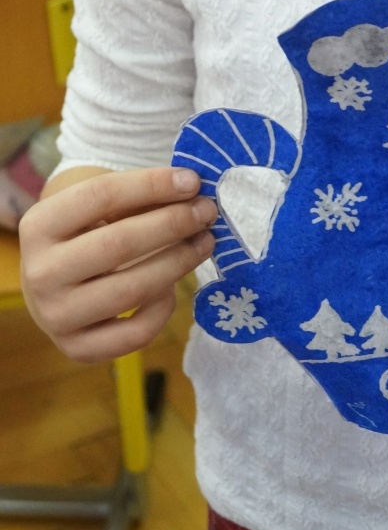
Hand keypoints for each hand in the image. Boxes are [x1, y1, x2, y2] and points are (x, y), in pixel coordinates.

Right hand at [18, 167, 216, 361]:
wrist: (52, 282)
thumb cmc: (85, 231)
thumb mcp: (97, 205)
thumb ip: (138, 196)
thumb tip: (191, 190)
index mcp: (39, 225)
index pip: (100, 196)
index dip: (151, 184)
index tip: (192, 180)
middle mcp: (40, 273)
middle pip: (118, 244)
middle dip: (172, 224)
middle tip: (206, 212)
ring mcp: (55, 316)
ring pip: (131, 289)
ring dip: (179, 261)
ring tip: (204, 241)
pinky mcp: (78, 349)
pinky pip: (136, 333)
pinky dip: (163, 307)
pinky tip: (173, 286)